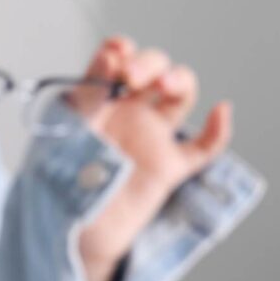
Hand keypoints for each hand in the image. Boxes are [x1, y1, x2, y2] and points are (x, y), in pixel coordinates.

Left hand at [71, 37, 231, 280]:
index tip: (115, 55)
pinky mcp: (168, 167)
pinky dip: (219, 130)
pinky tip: (221, 111)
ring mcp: (150, 136)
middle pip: (152, 70)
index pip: (116, 59)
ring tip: (166, 85)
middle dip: (149, 63)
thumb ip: (88, 93)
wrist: (68, 230)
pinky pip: (203, 147)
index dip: (120, 50)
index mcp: (96, 98)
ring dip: (180, 80)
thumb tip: (111, 54)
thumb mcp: (66, 128)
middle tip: (132, 75)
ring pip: (179, 96)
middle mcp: (126, 111)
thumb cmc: (58, 179)